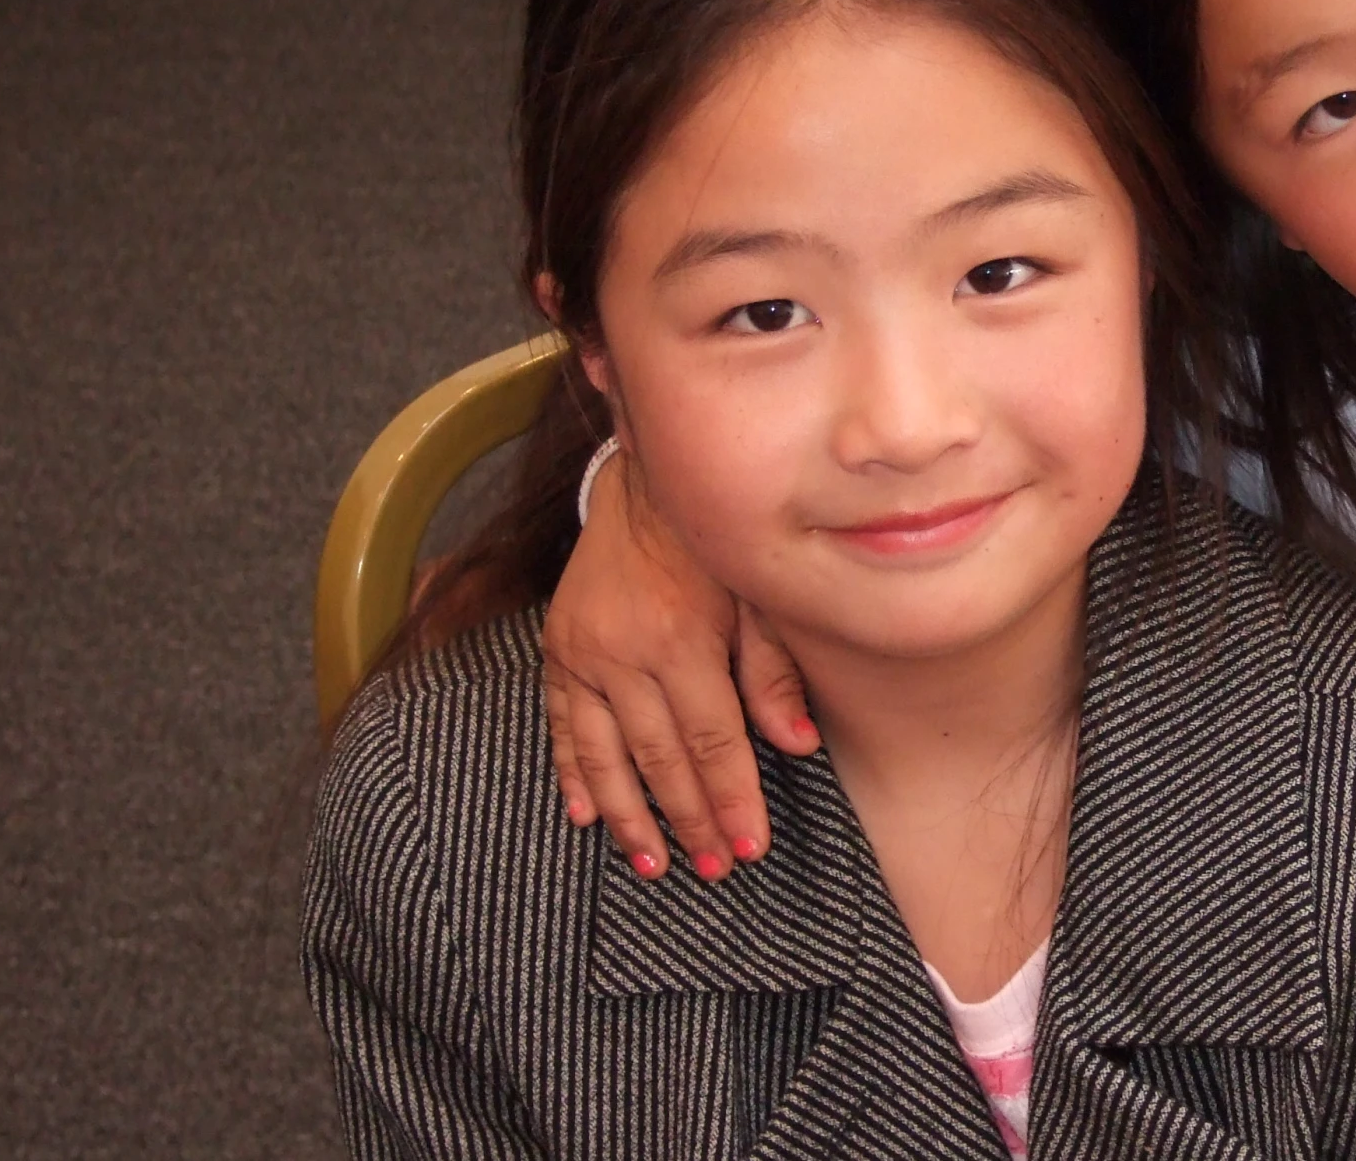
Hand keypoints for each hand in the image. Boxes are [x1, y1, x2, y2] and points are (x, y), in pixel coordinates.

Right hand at [543, 451, 818, 880]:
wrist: (645, 488)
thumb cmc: (716, 546)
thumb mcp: (757, 596)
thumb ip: (774, 671)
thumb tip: (799, 744)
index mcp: (680, 637)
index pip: (711, 740)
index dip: (732, 797)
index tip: (749, 847)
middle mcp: (622, 653)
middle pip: (661, 758)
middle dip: (689, 820)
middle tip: (711, 869)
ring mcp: (581, 655)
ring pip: (604, 756)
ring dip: (630, 816)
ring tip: (654, 863)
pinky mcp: (556, 651)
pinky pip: (561, 727)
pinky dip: (573, 775)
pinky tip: (586, 816)